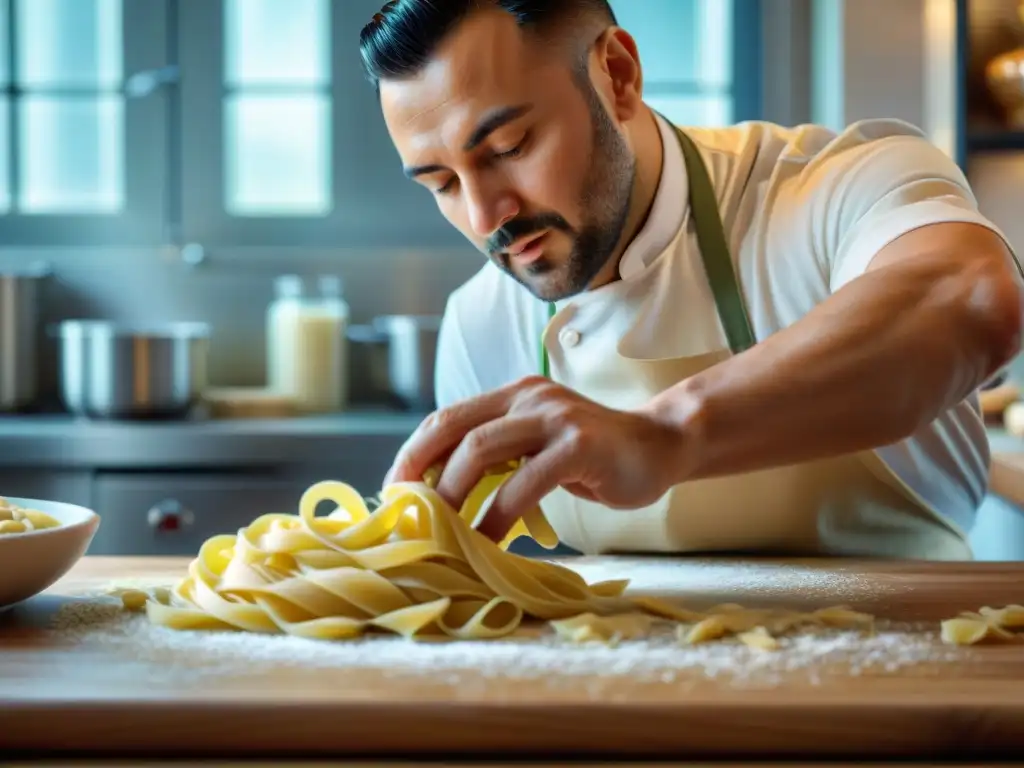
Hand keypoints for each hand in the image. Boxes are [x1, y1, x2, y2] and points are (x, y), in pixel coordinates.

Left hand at [384, 375, 694, 542]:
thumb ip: (499, 456)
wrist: (659, 446)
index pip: (446, 418)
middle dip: (421, 472)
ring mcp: (554, 417)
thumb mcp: (536, 447)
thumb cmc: (593, 456)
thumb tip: (441, 494)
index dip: (413, 454)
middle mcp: (527, 397)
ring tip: (441, 533)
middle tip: (406, 515)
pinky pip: (526, 481)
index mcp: (511, 396)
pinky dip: (499, 514)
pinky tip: (488, 541)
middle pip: (454, 429)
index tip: (393, 494)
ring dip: (454, 495)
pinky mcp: (579, 445)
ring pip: (482, 450)